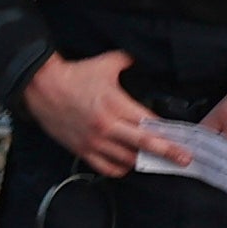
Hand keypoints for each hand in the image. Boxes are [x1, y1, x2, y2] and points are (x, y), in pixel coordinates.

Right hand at [18, 47, 186, 180]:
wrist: (41, 87)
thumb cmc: (74, 75)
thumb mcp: (105, 63)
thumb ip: (127, 61)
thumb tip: (139, 59)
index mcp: (116, 104)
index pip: (149, 123)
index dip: (167, 132)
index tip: (183, 139)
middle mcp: (107, 126)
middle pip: (144, 144)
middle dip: (168, 153)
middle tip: (185, 160)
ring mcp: (94, 141)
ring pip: (127, 160)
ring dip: (142, 161)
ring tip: (154, 160)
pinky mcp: (82, 149)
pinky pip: (106, 167)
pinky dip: (119, 168)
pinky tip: (126, 163)